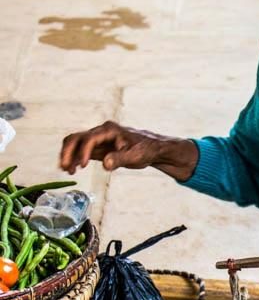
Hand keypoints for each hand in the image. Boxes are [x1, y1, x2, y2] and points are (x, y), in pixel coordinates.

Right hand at [59, 122, 197, 180]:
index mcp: (110, 130)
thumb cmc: (145, 149)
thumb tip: (106, 164)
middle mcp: (101, 132)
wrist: (152, 149)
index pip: (90, 138)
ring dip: (68, 155)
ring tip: (66, 169)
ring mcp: (98, 139)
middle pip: (77, 137)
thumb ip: (119, 159)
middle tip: (65, 167)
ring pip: (76, 143)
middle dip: (68, 151)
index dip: (84, 151)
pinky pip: (81, 150)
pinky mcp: (98, 147)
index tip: (82, 165)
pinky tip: (72, 168)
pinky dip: (74, 158)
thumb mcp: (135, 156)